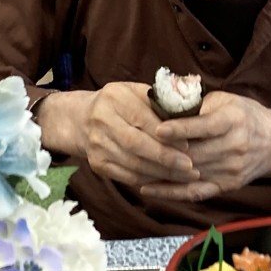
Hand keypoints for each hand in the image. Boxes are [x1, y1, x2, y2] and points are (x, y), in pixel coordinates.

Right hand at [35, 83, 199, 190]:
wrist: (80, 119)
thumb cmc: (119, 103)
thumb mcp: (135, 91)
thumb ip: (159, 99)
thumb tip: (190, 112)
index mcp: (114, 97)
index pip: (141, 117)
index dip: (164, 133)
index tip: (187, 144)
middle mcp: (101, 120)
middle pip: (135, 143)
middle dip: (164, 157)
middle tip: (189, 166)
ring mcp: (97, 144)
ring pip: (132, 163)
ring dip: (160, 172)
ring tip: (184, 175)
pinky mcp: (97, 164)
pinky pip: (126, 175)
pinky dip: (148, 179)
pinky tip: (166, 179)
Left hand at [139, 91, 270, 200]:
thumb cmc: (245, 115)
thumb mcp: (226, 100)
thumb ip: (198, 104)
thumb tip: (165, 103)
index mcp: (232, 121)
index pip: (203, 126)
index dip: (179, 129)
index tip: (157, 129)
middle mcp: (233, 147)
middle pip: (194, 153)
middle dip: (164, 152)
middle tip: (135, 148)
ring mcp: (230, 170)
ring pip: (190, 174)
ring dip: (161, 173)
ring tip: (133, 167)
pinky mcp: (226, 186)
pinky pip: (194, 193)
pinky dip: (170, 192)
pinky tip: (148, 188)